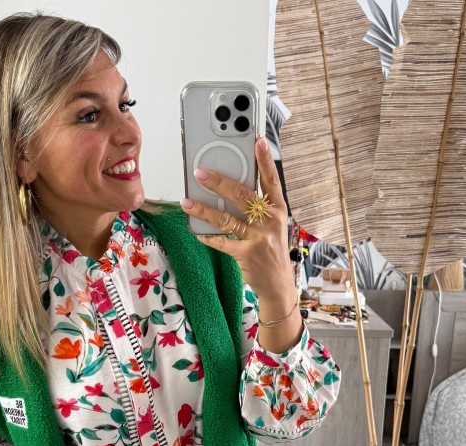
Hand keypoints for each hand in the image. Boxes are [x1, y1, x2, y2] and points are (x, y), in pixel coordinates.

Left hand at [180, 137, 294, 302]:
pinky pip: (222, 242)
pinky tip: (196, 231)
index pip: (271, 180)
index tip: (258, 141)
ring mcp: (259, 238)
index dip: (265, 160)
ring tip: (187, 202)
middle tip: (200, 173)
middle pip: (242, 196)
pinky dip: (207, 236)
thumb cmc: (272, 250)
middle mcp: (270, 221)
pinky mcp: (247, 254)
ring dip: (204, 210)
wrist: (278, 283)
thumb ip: (257, 208)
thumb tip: (231, 189)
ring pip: (227, 218)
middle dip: (219, 182)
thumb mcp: (272, 225)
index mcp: (278, 209)